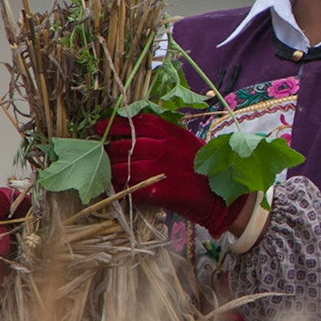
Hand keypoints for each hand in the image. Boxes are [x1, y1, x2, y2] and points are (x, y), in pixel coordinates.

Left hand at [96, 115, 238, 236]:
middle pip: (127, 144)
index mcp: (174, 133)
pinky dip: (121, 186)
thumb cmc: (202, 170)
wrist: (220, 198)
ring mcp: (163, 169)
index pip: (139, 122)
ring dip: (112, 169)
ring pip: (124, 166)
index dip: (116, 123)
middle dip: (110, 149)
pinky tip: (117, 186)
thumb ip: (164, 137)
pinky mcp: (159, 191)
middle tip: (102, 153)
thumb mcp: (187, 144)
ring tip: (107, 171)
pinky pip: (131, 187)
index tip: (100, 126)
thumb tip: (132, 134)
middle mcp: (167, 148)